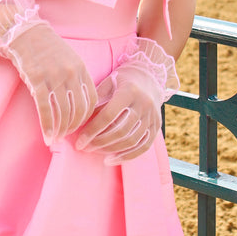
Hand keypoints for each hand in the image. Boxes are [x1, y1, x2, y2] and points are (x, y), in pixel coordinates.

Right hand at [0, 0, 95, 143]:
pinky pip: (44, 109)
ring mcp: (53, 77)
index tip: (80, 127)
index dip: (87, 118)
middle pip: (78, 110)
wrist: (24, 33)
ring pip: (62, 112)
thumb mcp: (69, 60)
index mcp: (81, 68)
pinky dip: (47, 126)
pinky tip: (47, 136)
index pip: (91, 101)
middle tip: (67, 136)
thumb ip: (77, 79)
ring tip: (56, 138)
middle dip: (73, 127)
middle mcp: (70, 73)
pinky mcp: (36, 80)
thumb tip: (80, 107)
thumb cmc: (47, 49)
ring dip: (60, 130)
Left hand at [75, 38, 178, 164]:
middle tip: (85, 148)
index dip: (92, 130)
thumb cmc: (123, 79)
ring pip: (131, 140)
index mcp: (129, 91)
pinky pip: (143, 147)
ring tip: (96, 152)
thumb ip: (96, 98)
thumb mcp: (108, 81)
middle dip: (100, 142)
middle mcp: (143, 105)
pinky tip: (112, 160)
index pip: (108, 116)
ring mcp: (152, 117)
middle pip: (120, 131)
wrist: (150, 75)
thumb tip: (80, 119)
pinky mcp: (157, 126)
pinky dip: (128, 156)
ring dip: (111, 150)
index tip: (79, 141)